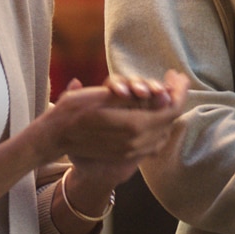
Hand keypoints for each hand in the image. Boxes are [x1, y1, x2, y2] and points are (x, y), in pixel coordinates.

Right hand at [39, 71, 187, 164]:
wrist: (56, 136)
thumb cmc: (74, 111)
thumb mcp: (103, 96)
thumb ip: (134, 96)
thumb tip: (162, 94)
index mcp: (134, 126)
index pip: (170, 110)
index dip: (178, 91)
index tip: (178, 77)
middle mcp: (137, 143)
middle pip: (170, 121)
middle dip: (175, 99)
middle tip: (175, 82)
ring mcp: (132, 153)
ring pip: (164, 133)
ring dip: (167, 113)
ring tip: (165, 94)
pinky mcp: (126, 157)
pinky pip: (153, 144)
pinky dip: (158, 127)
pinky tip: (154, 114)